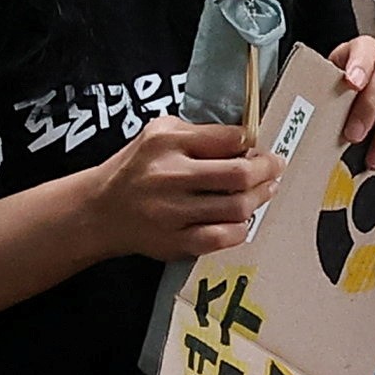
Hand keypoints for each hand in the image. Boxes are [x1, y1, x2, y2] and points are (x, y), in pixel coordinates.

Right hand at [89, 116, 277, 261]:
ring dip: (260, 198)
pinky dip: (241, 228)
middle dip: (267, 169)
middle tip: (274, 167)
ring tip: (264, 190)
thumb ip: (198, 132)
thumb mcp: (158, 134)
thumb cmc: (135, 169)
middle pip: (239, 174)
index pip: (228, 138)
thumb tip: (245, 139)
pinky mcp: (175, 242)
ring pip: (237, 207)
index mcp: (166, 142)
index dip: (252, 141)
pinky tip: (242, 219)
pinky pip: (223, 238)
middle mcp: (169, 176)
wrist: (99, 211)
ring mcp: (173, 213)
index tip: (258, 144)